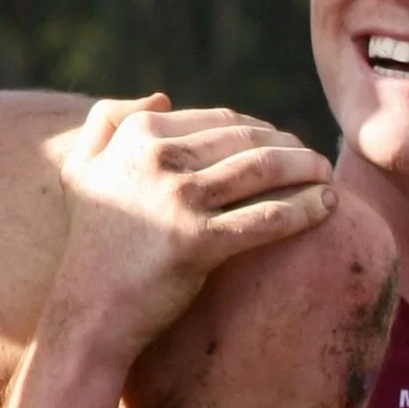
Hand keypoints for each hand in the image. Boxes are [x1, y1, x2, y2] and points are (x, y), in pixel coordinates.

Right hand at [43, 96, 336, 377]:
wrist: (89, 310)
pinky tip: (328, 206)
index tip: (282, 143)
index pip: (220, 119)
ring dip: (307, 168)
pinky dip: (306, 208)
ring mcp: (177, 198)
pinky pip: (267, 217)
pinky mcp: (197, 242)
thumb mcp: (79, 168)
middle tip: (315, 160)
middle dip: (291, 146)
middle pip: (247, 140)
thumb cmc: (92, 241)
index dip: (261, 128)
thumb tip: (163, 97)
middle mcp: (156, 157)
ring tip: (327, 175)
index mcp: (137, 134)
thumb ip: (107, 121)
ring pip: (263, 170)